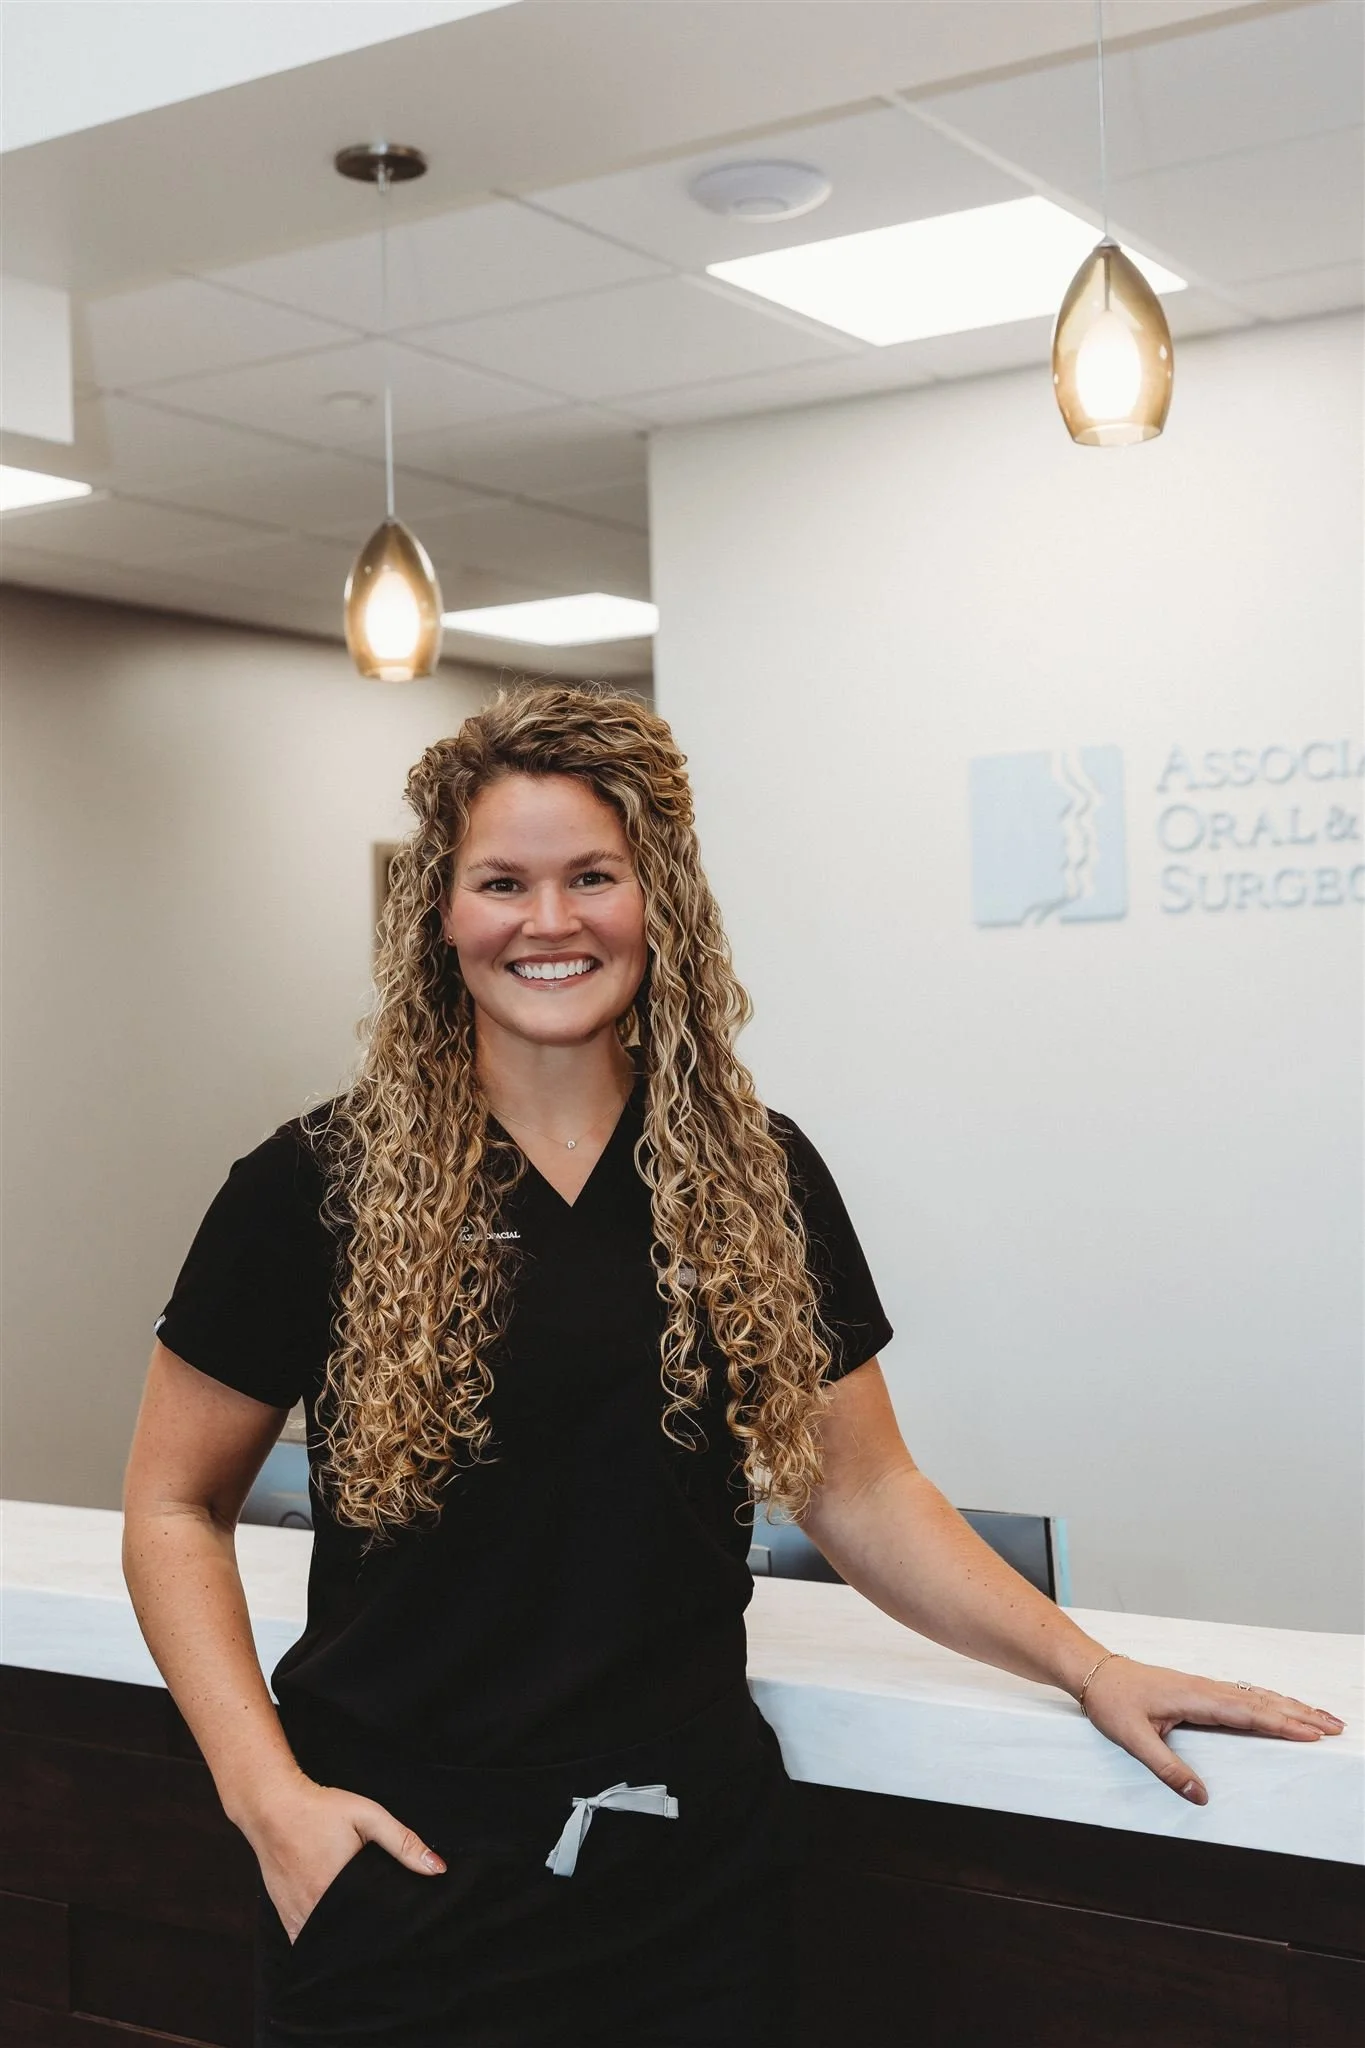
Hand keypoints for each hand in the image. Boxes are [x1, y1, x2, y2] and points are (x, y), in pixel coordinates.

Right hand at [243, 1775, 445, 1942]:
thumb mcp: (368, 1816)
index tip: (405, 1926)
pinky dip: (321, 1940)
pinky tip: (336, 1932)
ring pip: (327, 1942)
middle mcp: (315, 1909)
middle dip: (370, 1937)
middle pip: (350, 1937)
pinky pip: (305, 1940)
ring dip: (344, 1942)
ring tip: (364, 1933)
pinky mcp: (284, 1915)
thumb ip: (403, 1842)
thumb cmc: (321, 1809)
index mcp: (339, 1889)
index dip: (391, 1928)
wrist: (272, 1806)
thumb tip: (437, 1868)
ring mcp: (297, 1915)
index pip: (373, 1924)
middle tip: (388, 1929)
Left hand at [1079, 1655, 1345, 1804]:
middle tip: (1335, 1726)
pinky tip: (1280, 1708)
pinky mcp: (1200, 1691)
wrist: (1095, 1672)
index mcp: (1194, 1699)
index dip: (1281, 1723)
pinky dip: (1270, 1702)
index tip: (1312, 1733)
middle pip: (1262, 1702)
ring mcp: (1204, 1688)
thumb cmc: (1112, 1702)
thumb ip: (1166, 1768)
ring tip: (1321, 1717)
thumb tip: (1200, 1797)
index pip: (1247, 1713)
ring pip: (1256, 1697)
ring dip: (1290, 1706)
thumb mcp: (1133, 1739)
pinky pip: (1244, 1696)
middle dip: (1300, 1714)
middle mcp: (1205, 1690)